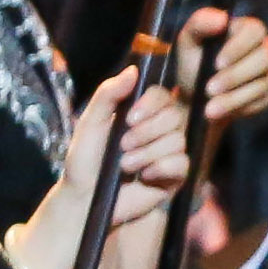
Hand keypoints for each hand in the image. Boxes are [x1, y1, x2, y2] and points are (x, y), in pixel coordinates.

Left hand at [75, 66, 195, 203]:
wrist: (85, 198)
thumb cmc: (84, 161)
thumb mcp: (90, 123)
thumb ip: (108, 95)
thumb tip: (134, 69)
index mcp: (140, 114)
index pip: (163, 95)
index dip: (151, 104)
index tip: (130, 118)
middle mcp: (159, 130)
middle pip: (174, 116)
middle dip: (146, 132)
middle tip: (123, 146)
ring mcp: (169, 152)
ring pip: (177, 140)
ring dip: (147, 153)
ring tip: (125, 166)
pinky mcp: (175, 175)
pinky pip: (182, 163)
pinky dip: (162, 168)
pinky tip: (145, 176)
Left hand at [188, 9, 267, 132]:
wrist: (198, 96)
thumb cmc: (194, 65)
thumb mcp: (188, 42)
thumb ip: (200, 24)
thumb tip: (221, 19)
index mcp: (244, 28)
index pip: (255, 30)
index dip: (239, 47)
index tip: (217, 63)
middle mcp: (263, 46)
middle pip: (263, 60)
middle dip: (234, 77)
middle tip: (209, 90)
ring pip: (265, 83)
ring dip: (236, 97)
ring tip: (211, 109)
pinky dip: (248, 106)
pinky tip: (228, 110)